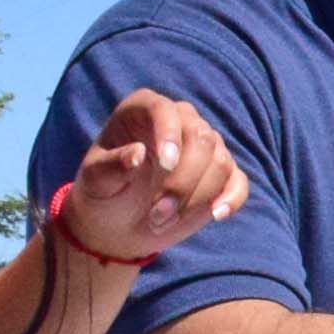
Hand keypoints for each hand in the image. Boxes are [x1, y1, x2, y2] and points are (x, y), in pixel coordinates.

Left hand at [63, 87, 248, 263]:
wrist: (119, 223)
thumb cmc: (103, 193)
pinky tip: (215, 215)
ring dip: (196, 198)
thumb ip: (112, 166)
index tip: (165, 164)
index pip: (164, 110)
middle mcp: (179, 121)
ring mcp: (205, 147)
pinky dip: (231, 199)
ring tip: (163, 222)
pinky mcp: (221, 175)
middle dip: (182, 181)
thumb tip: (138, 154)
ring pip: (220, 162)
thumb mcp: (96, 182)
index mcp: (144, 110)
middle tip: (157, 216)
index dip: (169, 133)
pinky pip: (238, 181)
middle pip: (200, 138)